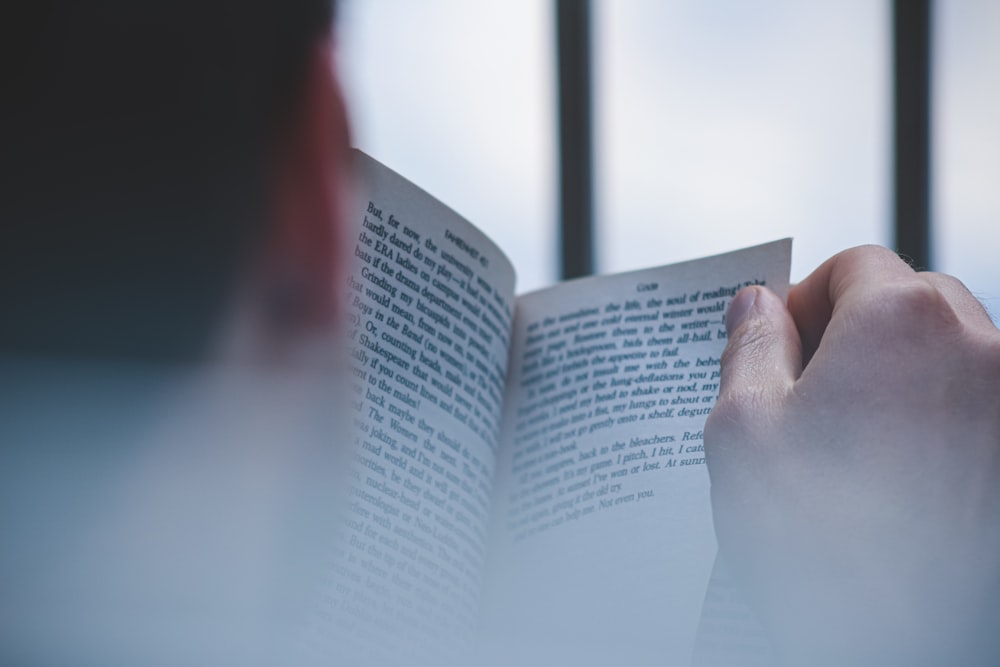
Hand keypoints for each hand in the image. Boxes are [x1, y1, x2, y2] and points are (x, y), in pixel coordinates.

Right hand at [705, 246, 999, 665]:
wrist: (901, 651)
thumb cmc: (820, 548)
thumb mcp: (743, 431)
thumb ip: (749, 346)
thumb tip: (756, 304)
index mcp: (904, 322)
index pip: (855, 265)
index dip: (805, 299)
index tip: (780, 347)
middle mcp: (981, 350)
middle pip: (909, 304)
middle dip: (855, 335)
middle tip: (806, 397)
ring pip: (947, 359)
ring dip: (897, 380)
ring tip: (850, 450)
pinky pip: (972, 413)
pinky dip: (935, 425)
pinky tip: (894, 481)